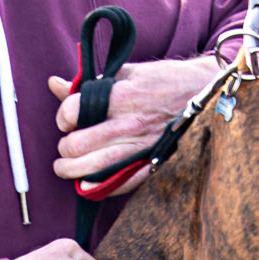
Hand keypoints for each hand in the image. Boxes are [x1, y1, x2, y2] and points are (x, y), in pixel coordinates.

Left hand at [48, 55, 215, 195]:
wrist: (204, 92)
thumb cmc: (162, 80)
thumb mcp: (125, 72)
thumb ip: (89, 83)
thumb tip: (55, 84)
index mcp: (121, 96)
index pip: (74, 111)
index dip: (63, 117)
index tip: (67, 120)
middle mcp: (129, 123)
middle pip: (79, 145)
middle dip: (65, 148)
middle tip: (65, 147)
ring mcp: (141, 146)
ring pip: (95, 167)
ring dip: (73, 171)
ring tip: (64, 169)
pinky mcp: (152, 162)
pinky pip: (121, 182)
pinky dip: (100, 187)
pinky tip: (88, 185)